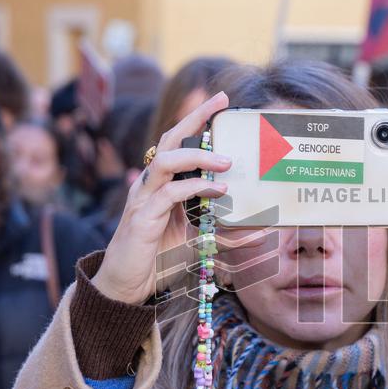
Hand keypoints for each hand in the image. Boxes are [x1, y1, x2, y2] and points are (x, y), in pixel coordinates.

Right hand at [91, 93, 231, 304]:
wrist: (126, 287)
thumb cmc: (159, 261)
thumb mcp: (199, 244)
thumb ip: (226, 234)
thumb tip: (261, 230)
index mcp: (162, 185)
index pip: (179, 142)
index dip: (197, 119)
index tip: (222, 100)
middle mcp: (150, 185)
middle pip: (169, 139)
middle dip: (195, 117)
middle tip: (221, 102)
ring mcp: (143, 199)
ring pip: (166, 162)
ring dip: (198, 157)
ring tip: (227, 161)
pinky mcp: (141, 219)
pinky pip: (169, 195)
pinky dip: (195, 189)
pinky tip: (217, 191)